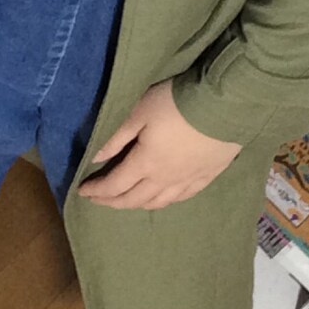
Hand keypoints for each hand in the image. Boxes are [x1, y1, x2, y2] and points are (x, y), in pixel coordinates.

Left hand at [76, 79, 241, 209]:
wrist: (225, 106)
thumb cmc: (177, 104)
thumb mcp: (139, 112)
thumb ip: (116, 137)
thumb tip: (94, 158)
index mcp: (145, 164)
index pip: (115, 185)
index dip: (97, 191)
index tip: (83, 191)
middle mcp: (165, 179)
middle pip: (134, 199)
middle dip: (113, 202)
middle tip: (99, 200)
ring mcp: (188, 180)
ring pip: (158, 202)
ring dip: (138, 204)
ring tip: (129, 201)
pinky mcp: (207, 176)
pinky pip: (183, 197)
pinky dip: (167, 200)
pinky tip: (165, 198)